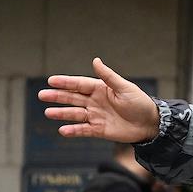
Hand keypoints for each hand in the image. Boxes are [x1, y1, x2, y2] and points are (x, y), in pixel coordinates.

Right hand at [39, 58, 158, 143]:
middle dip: (58, 96)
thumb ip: (108, 76)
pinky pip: (83, 130)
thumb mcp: (125, 88)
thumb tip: (95, 61)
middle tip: (42, 95)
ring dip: (62, 113)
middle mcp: (96, 102)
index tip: (51, 80)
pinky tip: (63, 130)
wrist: (150, 124)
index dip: (66, 82)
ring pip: (75, 114)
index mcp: (101, 89)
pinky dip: (73, 130)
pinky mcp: (99, 129)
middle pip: (73, 98)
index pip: (80, 84)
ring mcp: (96, 116)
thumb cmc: (140, 103)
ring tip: (48, 112)